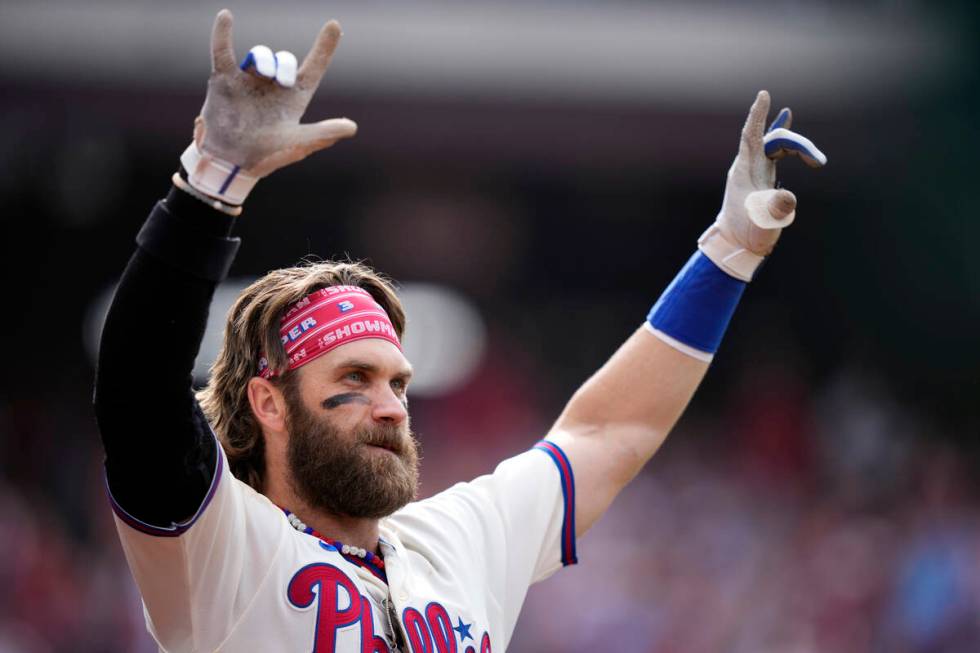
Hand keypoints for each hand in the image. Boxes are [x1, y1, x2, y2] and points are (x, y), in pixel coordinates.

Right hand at [181, 9, 357, 203]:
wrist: (232, 163)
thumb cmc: (269, 155)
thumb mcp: (298, 144)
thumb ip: (323, 134)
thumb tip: (352, 128)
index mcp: (296, 97)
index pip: (314, 67)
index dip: (325, 47)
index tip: (334, 25)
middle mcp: (274, 86)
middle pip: (285, 59)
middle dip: (285, 64)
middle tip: (282, 81)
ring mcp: (249, 80)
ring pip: (260, 54)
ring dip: (264, 59)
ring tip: (262, 73)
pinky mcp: (225, 80)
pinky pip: (222, 50)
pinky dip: (222, 34)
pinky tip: (226, 16)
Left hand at [699, 90, 825, 280]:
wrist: (737, 245)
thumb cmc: (748, 234)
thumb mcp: (764, 223)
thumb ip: (775, 209)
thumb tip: (786, 196)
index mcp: (744, 171)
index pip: (751, 136)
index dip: (757, 115)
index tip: (764, 94)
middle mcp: (748, 166)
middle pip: (774, 141)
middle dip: (799, 145)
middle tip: (819, 163)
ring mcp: (755, 170)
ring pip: (776, 145)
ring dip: (798, 146)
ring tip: (816, 160)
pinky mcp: (762, 177)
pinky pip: (774, 150)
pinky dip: (784, 138)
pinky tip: (786, 118)